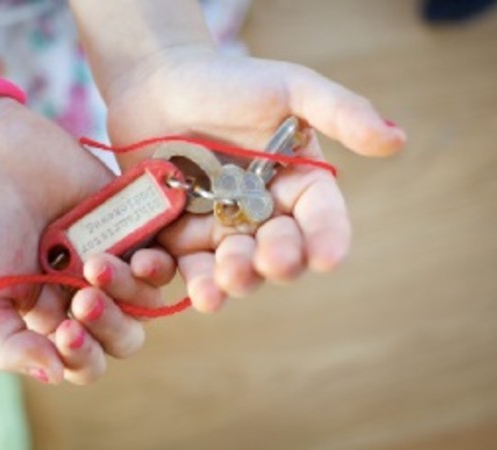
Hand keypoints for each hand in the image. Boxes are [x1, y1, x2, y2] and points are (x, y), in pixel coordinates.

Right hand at [0, 98, 175, 383]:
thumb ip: (9, 346)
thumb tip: (55, 375)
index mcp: (53, 318)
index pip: (86, 361)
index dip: (83, 357)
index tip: (65, 331)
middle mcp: (88, 293)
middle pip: (125, 336)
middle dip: (110, 326)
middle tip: (83, 298)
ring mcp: (114, 260)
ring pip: (147, 300)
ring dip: (128, 291)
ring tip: (95, 263)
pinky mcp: (134, 227)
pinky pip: (164, 258)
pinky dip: (157, 265)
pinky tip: (138, 255)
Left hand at [103, 48, 406, 311]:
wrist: (157, 82)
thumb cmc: (226, 82)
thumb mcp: (289, 88)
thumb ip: (340, 112)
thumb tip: (397, 140)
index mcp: (296, 184)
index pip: (322, 218)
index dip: (328, 239)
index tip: (329, 259)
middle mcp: (262, 214)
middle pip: (278, 251)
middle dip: (277, 262)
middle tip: (270, 261)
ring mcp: (219, 229)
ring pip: (232, 269)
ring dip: (230, 281)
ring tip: (221, 286)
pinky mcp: (177, 236)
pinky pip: (180, 266)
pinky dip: (178, 276)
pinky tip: (179, 280)